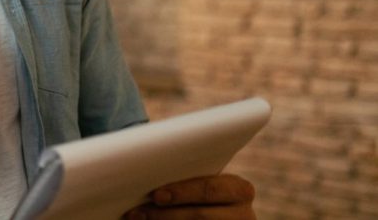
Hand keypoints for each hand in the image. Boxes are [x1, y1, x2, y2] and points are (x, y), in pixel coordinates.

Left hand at [124, 174, 255, 218]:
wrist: (213, 209)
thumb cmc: (198, 188)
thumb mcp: (198, 180)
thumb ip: (184, 174)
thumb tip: (147, 165)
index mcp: (240, 189)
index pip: (209, 190)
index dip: (181, 193)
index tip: (155, 195)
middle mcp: (244, 214)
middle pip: (200, 216)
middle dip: (165, 214)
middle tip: (138, 212)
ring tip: (136, 218)